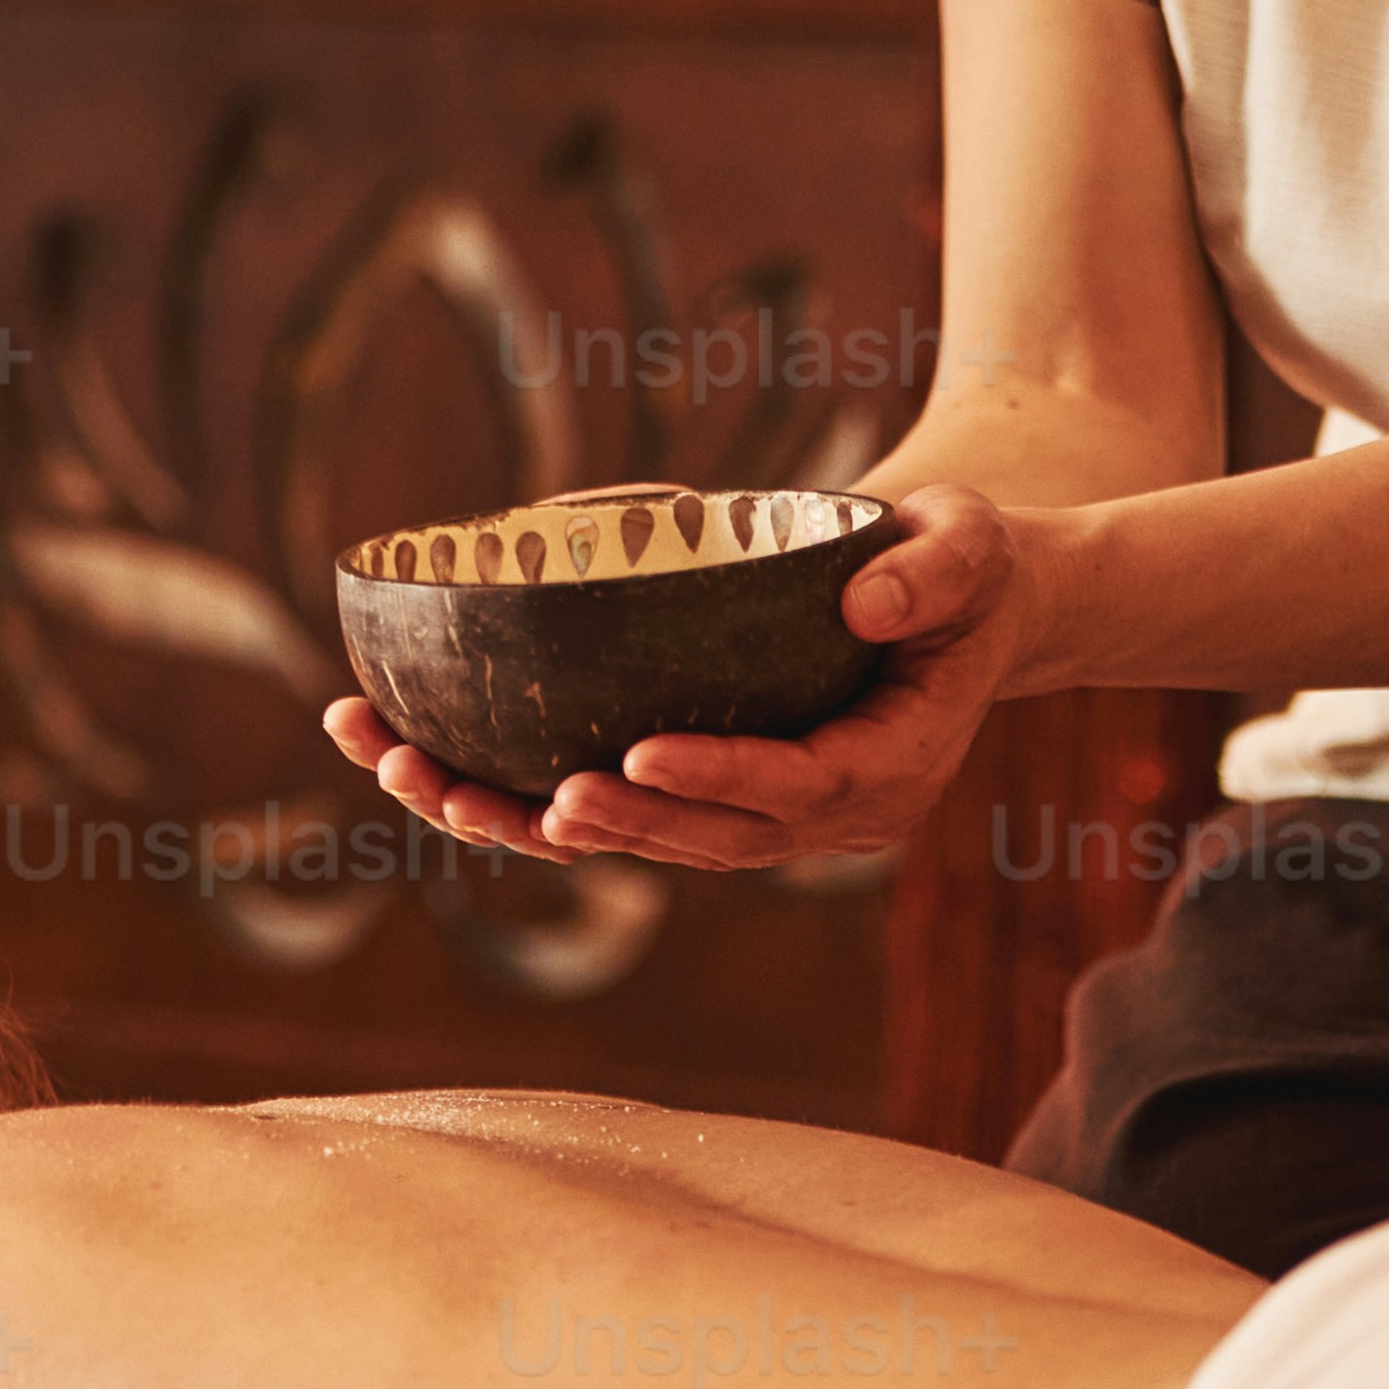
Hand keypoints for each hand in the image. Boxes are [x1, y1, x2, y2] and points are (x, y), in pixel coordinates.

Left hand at [319, 482, 1036, 871]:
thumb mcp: (972, 548)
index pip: (798, 788)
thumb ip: (935, 571)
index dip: (718, 782)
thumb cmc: (964, 567)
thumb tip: (866, 604)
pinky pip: (613, 809)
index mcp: (888, 770)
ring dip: (523, 819)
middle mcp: (822, 817)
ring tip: (416, 774)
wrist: (959, 607)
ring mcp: (761, 817)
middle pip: (704, 840)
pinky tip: (420, 759)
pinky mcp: (710, 796)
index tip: (636, 757)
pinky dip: (517, 795)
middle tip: (521, 797)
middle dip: (608, 823)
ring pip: (639, 837)